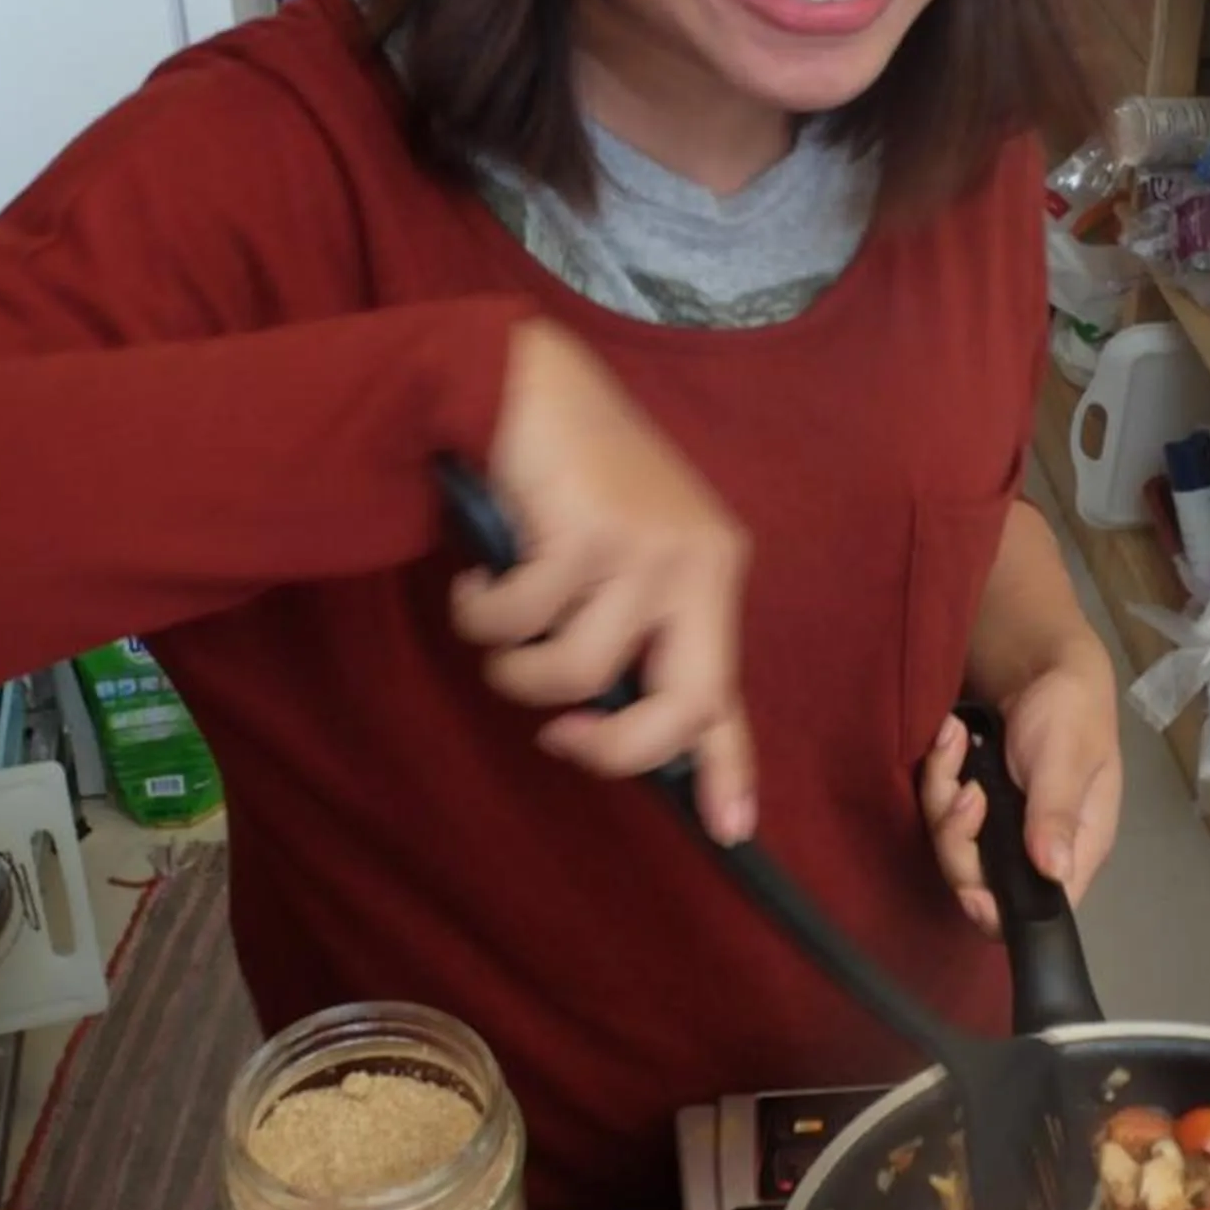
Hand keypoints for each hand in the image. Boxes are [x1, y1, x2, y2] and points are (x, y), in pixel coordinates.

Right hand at [451, 318, 756, 841]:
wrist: (522, 381)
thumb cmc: (566, 478)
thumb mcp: (619, 557)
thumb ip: (632, 632)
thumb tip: (614, 722)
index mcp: (712, 571)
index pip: (726, 691)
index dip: (727, 766)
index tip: (730, 828)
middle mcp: (697, 562)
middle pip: (679, 707)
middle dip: (614, 750)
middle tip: (560, 739)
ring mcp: (646, 547)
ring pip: (577, 675)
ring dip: (516, 666)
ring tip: (495, 617)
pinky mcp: (587, 534)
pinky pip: (519, 626)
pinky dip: (481, 614)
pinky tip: (478, 575)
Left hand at [919, 650, 1121, 935]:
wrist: (1042, 665)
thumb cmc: (1071, 710)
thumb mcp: (1068, 758)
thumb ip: (1057, 813)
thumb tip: (1056, 871)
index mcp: (1073, 849)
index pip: (1038, 910)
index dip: (999, 911)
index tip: (971, 891)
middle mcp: (1032, 850)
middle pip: (979, 881)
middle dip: (959, 838)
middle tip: (967, 791)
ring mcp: (998, 829)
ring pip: (951, 843)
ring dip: (943, 795)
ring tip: (954, 742)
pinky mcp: (972, 806)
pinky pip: (938, 809)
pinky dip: (939, 774)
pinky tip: (949, 737)